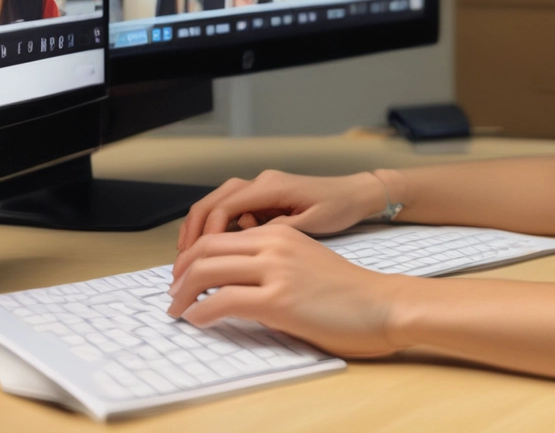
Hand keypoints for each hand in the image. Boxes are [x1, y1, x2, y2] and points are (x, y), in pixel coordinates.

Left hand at [168, 225, 404, 357]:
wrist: (381, 304)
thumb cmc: (346, 291)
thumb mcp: (305, 262)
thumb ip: (272, 264)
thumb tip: (235, 285)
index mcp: (280, 233)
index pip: (219, 234)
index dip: (192, 255)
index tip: (183, 276)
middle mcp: (275, 244)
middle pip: (206, 249)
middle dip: (180, 273)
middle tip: (173, 294)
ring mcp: (277, 270)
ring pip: (208, 271)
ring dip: (183, 293)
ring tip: (178, 310)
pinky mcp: (279, 300)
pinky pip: (223, 301)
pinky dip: (201, 312)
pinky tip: (198, 320)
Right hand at [176, 169, 388, 251]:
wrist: (355, 194)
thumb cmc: (338, 207)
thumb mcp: (311, 223)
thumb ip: (278, 231)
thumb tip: (247, 242)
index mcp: (271, 186)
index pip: (225, 206)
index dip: (208, 234)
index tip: (201, 261)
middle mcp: (262, 182)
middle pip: (214, 201)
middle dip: (194, 230)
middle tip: (182, 262)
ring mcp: (261, 189)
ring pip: (219, 203)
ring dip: (202, 228)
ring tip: (190, 258)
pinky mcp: (264, 199)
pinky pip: (232, 210)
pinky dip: (218, 227)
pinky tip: (214, 250)